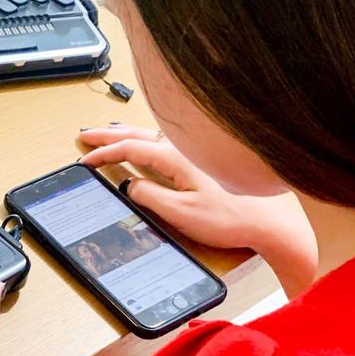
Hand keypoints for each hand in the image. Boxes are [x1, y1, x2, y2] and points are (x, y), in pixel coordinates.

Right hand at [79, 124, 316, 295]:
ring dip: (125, 133)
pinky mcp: (202, 160)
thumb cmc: (232, 218)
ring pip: (150, 134)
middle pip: (137, 134)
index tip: (84, 160)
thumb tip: (130, 185)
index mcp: (176, 157)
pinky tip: (145, 142)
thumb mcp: (183, 214)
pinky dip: (144, 138)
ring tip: (107, 134)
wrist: (270, 222)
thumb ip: (150, 197)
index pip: (130, 148)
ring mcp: (193, 151)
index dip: (104, 153)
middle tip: (84, 136)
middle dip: (107, 134)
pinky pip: (163, 140)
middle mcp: (184, 148)